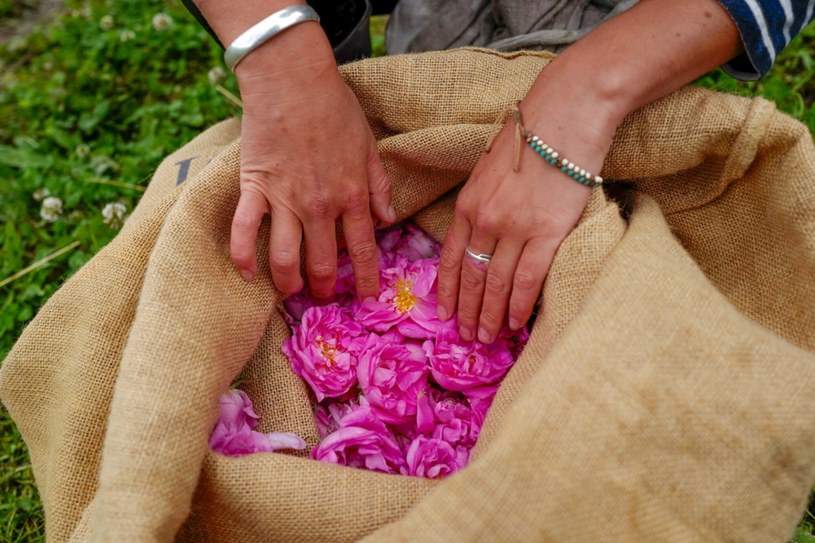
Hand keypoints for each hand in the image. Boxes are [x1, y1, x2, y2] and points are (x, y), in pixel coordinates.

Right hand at [229, 24, 393, 299]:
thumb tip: (389, 219)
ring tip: (292, 292)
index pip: (364, 249)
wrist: (292, 81)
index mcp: (351, 195)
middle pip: (323, 262)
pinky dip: (242, 256)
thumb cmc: (334, 108)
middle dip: (325, 288)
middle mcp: (320, 206)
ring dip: (289, 283)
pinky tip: (246, 274)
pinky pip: (244, 231)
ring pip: (285, 258)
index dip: (367, 279)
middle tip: (324, 298)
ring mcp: (284, 200)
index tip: (367, 297)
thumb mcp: (369, 145)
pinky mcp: (254, 188)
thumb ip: (379, 185)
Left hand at [436, 102, 612, 342]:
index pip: (451, 258)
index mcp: (468, 203)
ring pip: (495, 285)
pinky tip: (515, 323)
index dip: (447, 290)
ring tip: (488, 337)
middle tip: (467, 336)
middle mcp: (485, 219)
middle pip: (471, 277)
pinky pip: (527, 280)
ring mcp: (515, 228)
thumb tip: (481, 232)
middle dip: (467, 311)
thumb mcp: (490, 169)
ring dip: (490, 315)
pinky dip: (519, 306)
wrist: (566, 114)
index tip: (445, 313)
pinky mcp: (548, 232)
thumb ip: (482, 202)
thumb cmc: (531, 137)